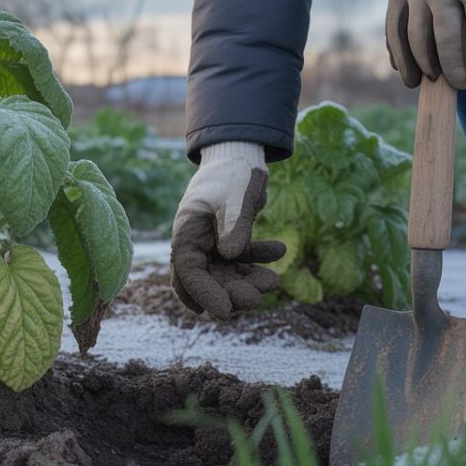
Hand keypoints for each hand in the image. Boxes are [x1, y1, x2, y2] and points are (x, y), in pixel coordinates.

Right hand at [170, 142, 285, 319]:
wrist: (241, 153)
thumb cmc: (232, 172)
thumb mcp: (234, 197)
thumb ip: (234, 226)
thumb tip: (230, 256)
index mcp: (186, 233)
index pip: (189, 272)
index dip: (204, 294)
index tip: (225, 312)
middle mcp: (195, 243)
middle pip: (208, 280)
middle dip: (232, 292)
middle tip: (259, 299)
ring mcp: (212, 244)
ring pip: (226, 275)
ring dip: (248, 281)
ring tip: (275, 280)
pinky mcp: (229, 241)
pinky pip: (242, 260)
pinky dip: (258, 260)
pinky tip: (280, 250)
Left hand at [386, 0, 465, 89]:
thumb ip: (406, 14)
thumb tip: (397, 63)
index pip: (396, 33)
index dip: (403, 61)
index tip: (411, 82)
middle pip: (421, 42)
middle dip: (432, 69)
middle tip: (443, 85)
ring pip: (450, 40)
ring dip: (458, 66)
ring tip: (465, 82)